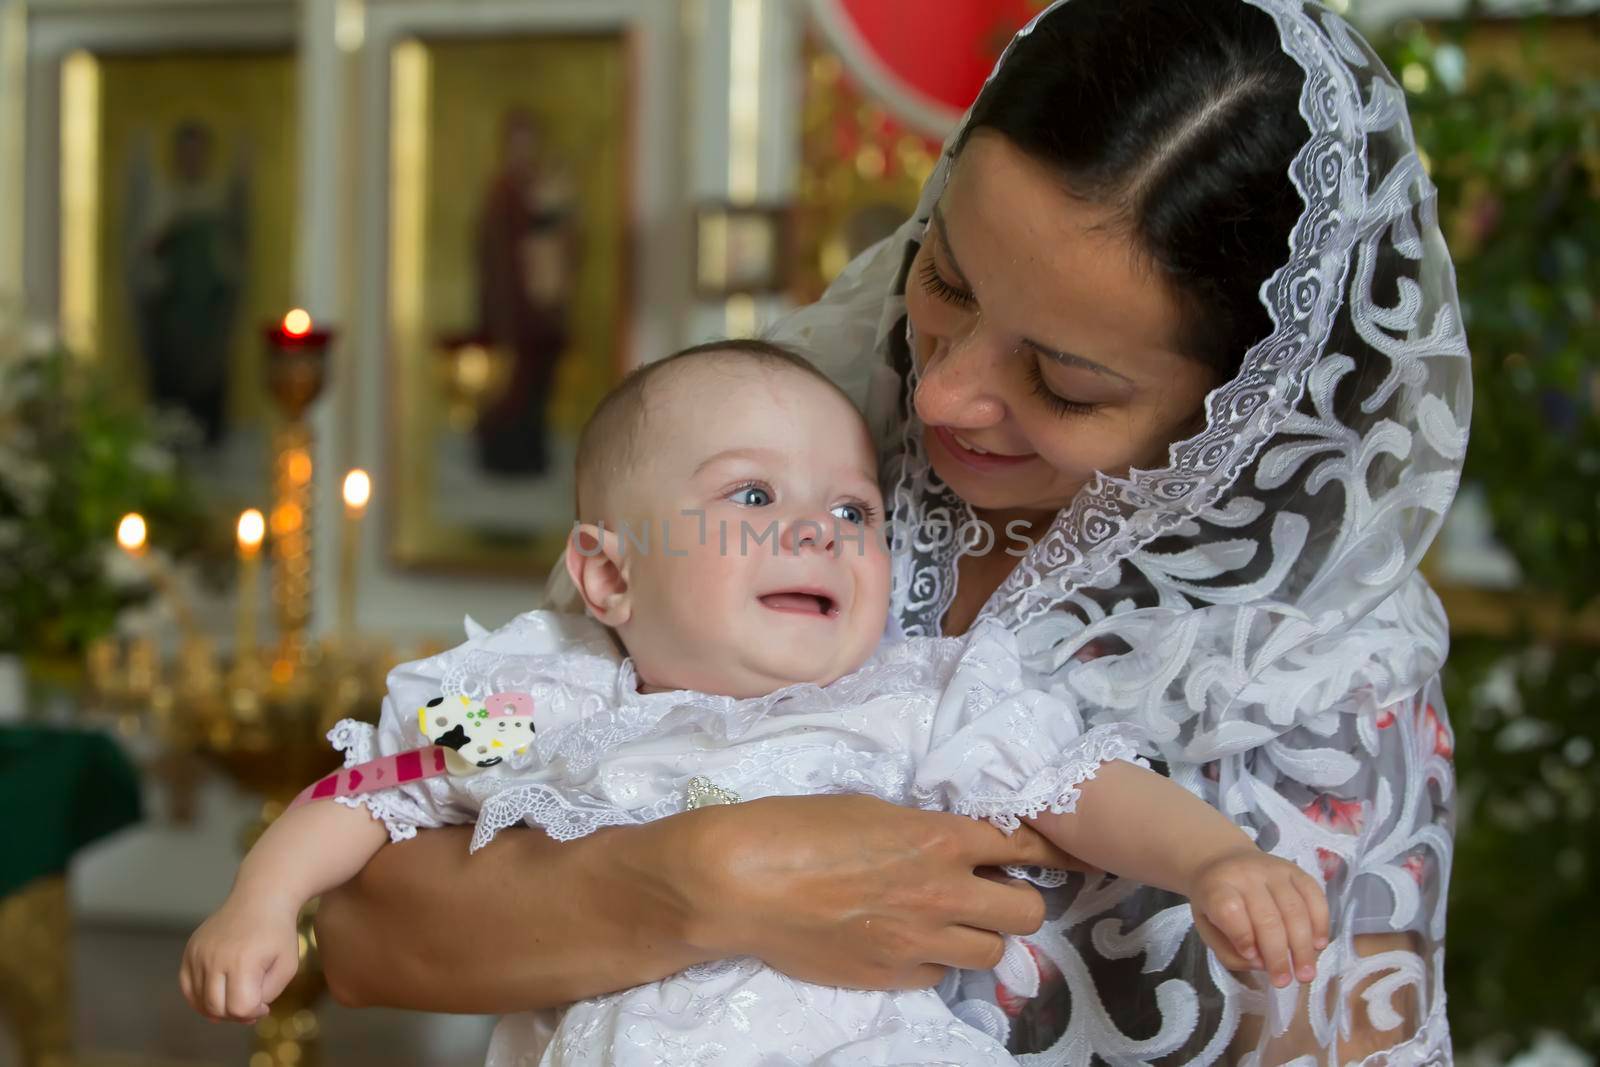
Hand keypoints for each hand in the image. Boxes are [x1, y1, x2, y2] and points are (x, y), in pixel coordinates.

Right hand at [180, 896, 301, 1022]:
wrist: (260, 898)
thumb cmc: (278, 934)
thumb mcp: (287, 966)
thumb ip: (268, 994)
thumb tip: (244, 1012)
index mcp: (242, 962)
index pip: (239, 1008)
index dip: (253, 1013)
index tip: (264, 1005)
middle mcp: (215, 958)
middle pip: (217, 1008)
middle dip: (236, 1014)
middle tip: (250, 1005)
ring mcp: (198, 954)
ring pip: (200, 1001)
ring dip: (219, 1008)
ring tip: (236, 998)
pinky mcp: (190, 950)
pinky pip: (187, 987)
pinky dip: (199, 998)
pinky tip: (216, 997)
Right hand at [661, 794, 1086, 989]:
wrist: (741, 882)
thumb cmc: (795, 826)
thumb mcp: (871, 809)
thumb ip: (922, 829)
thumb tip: (949, 845)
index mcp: (941, 840)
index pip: (1023, 846)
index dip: (1048, 850)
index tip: (1059, 855)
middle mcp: (942, 894)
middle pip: (1026, 912)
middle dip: (1017, 900)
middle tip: (993, 892)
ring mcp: (918, 943)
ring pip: (991, 953)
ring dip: (979, 935)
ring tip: (951, 921)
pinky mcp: (890, 977)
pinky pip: (938, 976)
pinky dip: (933, 960)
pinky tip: (906, 942)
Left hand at [1187, 848, 1329, 987]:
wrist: (1222, 862)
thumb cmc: (1215, 903)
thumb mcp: (1206, 928)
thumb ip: (1229, 951)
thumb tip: (1262, 964)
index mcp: (1216, 887)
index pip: (1229, 909)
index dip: (1242, 936)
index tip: (1252, 959)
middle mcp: (1246, 875)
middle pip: (1267, 916)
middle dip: (1278, 955)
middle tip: (1284, 982)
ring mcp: (1273, 870)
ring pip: (1294, 910)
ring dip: (1302, 946)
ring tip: (1305, 973)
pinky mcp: (1296, 871)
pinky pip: (1315, 896)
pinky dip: (1320, 924)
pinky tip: (1318, 946)